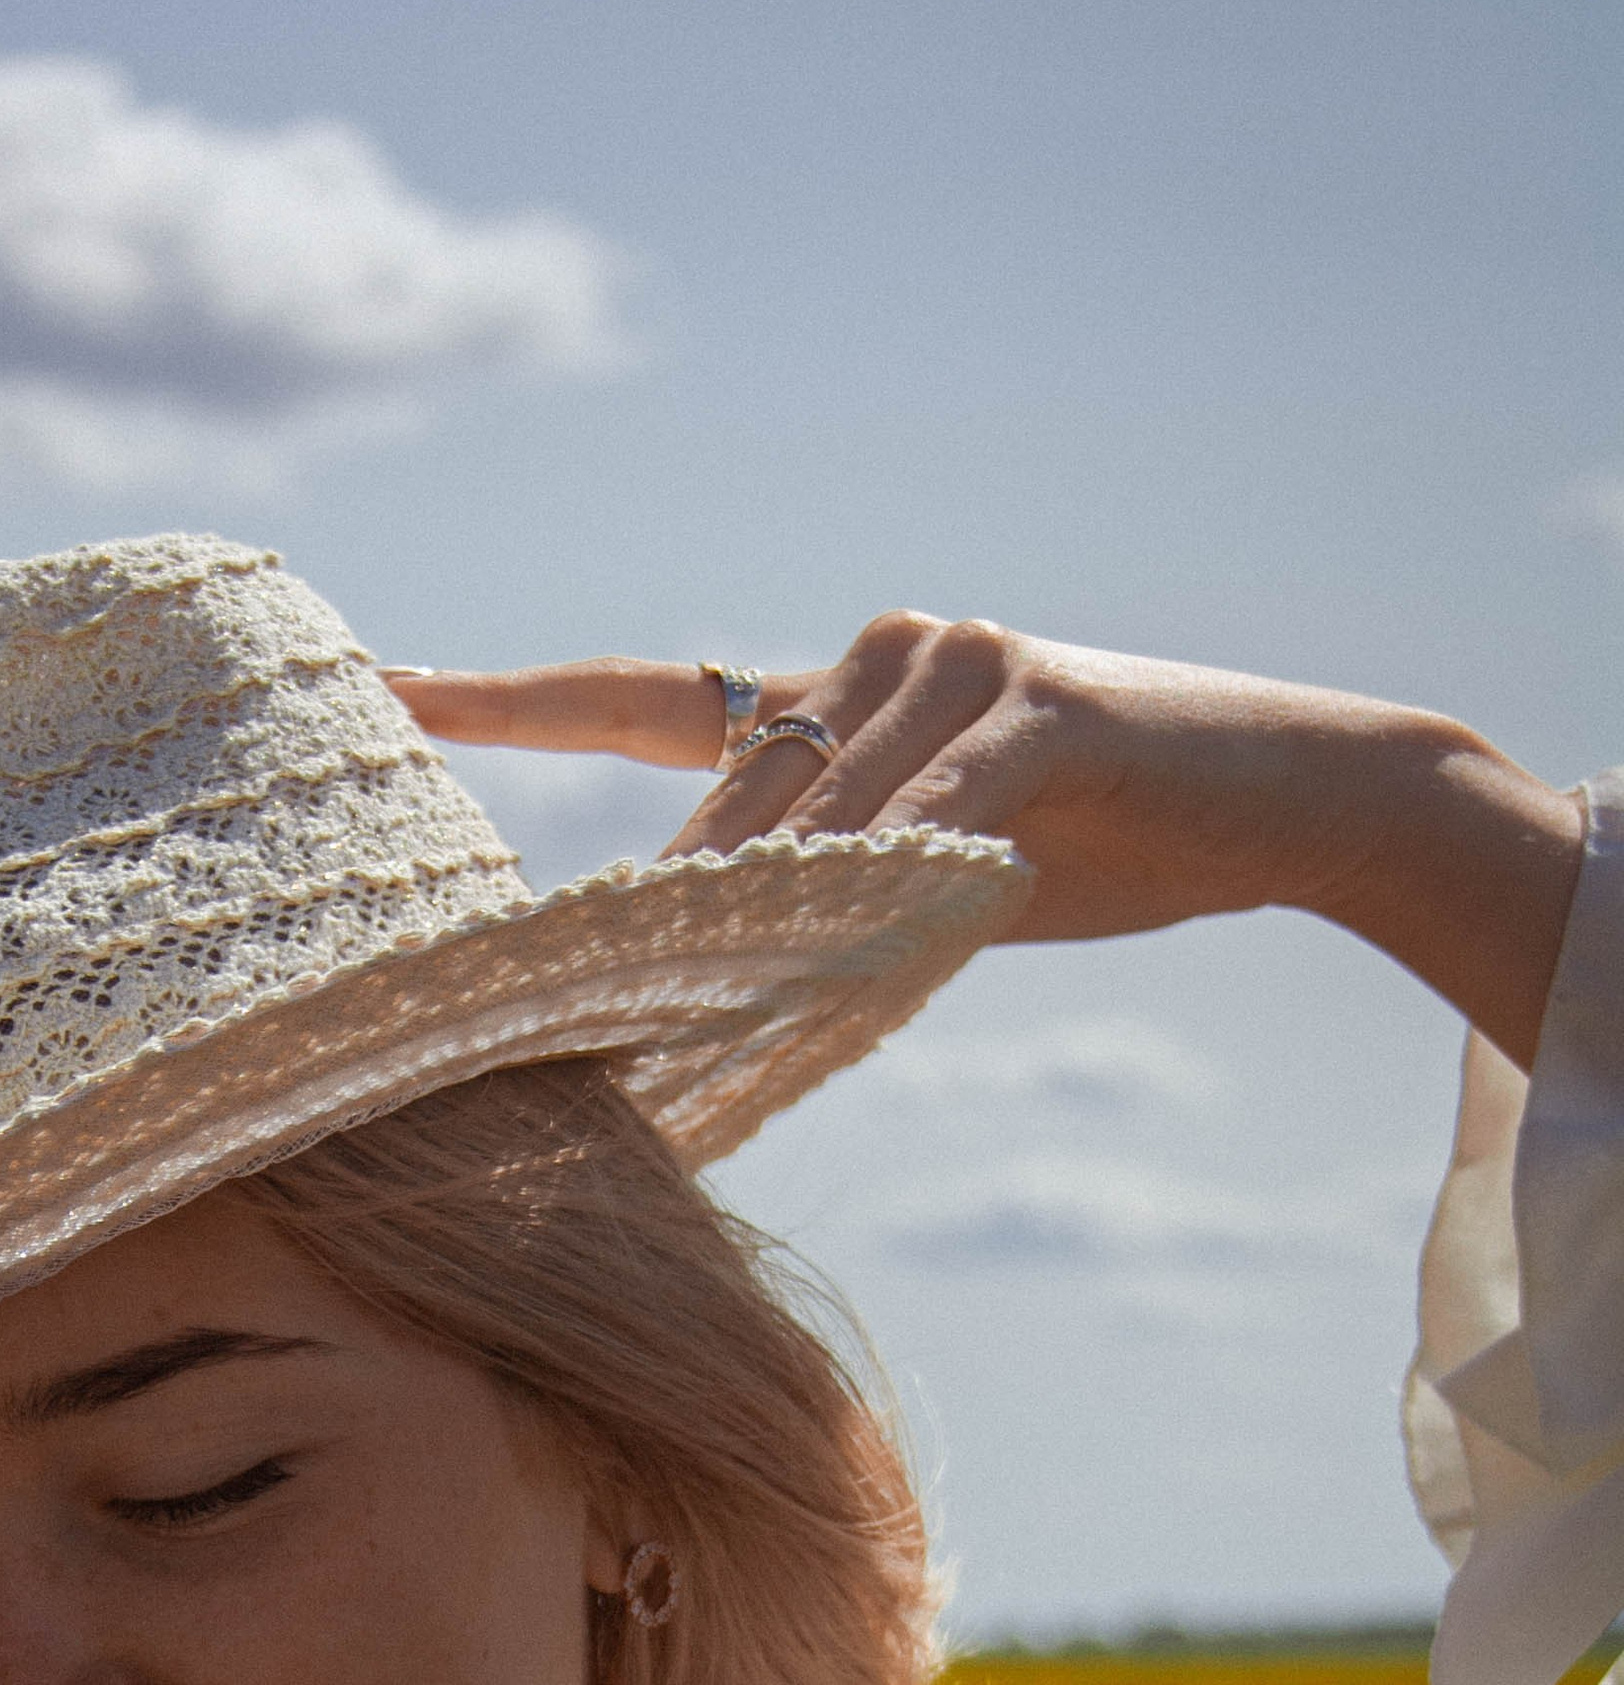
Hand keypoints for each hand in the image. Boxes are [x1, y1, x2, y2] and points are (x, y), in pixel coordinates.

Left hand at [391, 616, 1581, 1064]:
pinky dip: (865, 902)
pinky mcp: (1035, 715)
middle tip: (533, 1016)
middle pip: (715, 805)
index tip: (385, 687)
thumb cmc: (1108, 846)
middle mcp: (875, 652)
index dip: (509, 695)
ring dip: (737, 935)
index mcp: (832, 685)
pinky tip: (824, 958)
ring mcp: (957, 666)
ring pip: (803, 825)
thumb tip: (690, 993)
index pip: (639, 693)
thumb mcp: (931, 882)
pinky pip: (914, 831)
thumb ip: (817, 901)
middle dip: (640, 921)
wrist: (1298, 801)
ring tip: (657, 1032)